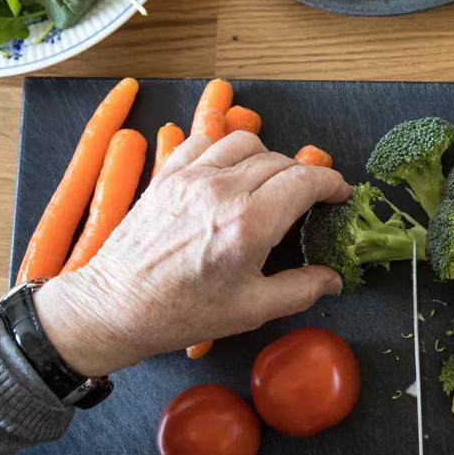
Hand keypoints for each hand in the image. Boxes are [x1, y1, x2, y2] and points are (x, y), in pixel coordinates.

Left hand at [34, 131, 349, 376]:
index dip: (331, 182)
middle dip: (303, 175)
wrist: (114, 307)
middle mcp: (223, 190)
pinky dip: (225, 149)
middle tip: (308, 199)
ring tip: (271, 182)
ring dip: (268, 157)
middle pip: (280, 160)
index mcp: (249, 224)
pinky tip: (230, 170)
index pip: (305, 180)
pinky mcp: (167, 175)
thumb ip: (301, 289)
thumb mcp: (252, 310)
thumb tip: (333, 278)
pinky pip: (204, 141)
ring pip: (245, 142)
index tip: (338, 195)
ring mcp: (191, 177)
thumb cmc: (182, 313)